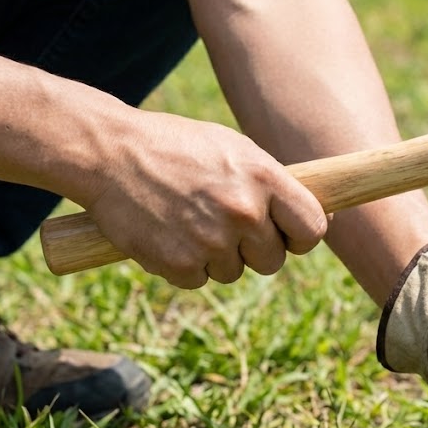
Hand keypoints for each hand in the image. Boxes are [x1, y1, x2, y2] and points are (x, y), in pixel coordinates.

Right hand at [82, 111, 327, 288]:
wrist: (107, 152)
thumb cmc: (176, 147)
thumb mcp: (233, 149)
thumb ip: (273, 185)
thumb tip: (319, 221)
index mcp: (264, 178)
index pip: (312, 229)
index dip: (301, 237)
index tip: (288, 236)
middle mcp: (243, 211)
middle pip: (273, 260)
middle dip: (254, 250)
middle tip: (224, 225)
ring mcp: (211, 240)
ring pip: (234, 272)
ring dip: (216, 256)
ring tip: (188, 220)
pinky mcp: (179, 263)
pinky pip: (198, 280)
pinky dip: (184, 265)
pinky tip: (168, 232)